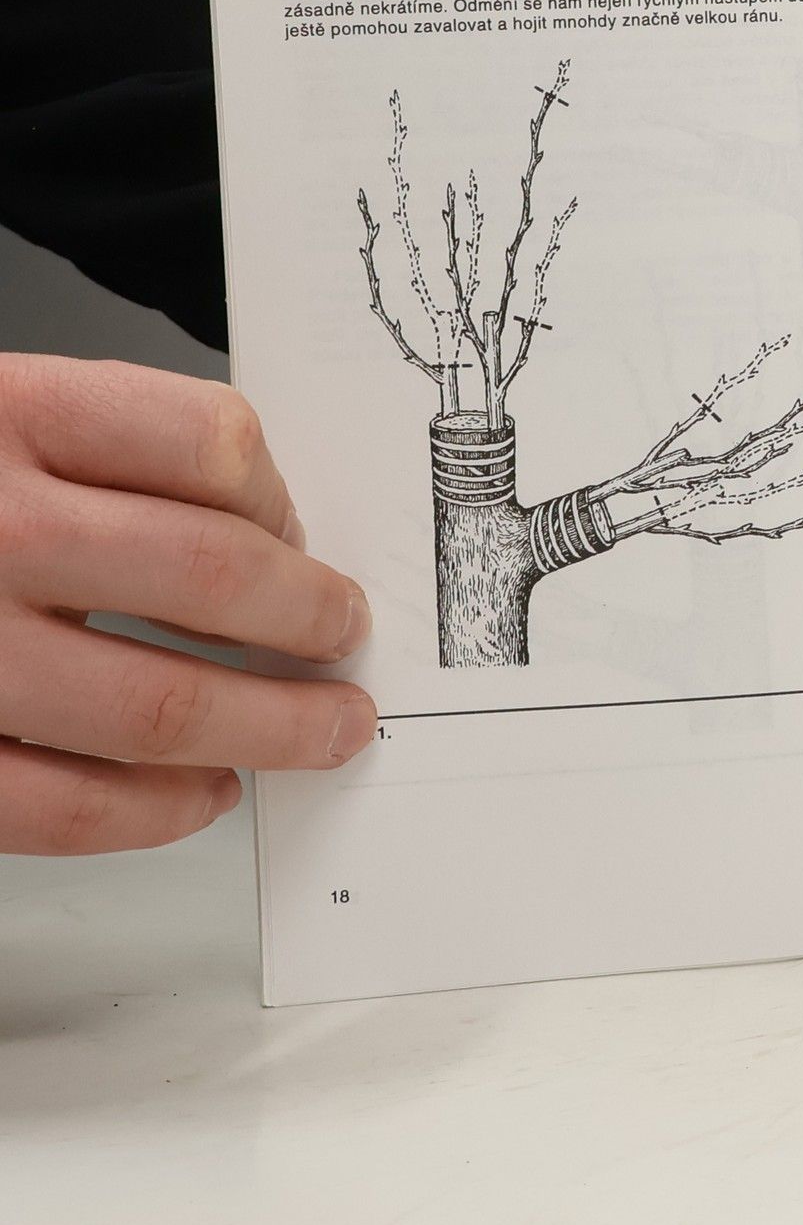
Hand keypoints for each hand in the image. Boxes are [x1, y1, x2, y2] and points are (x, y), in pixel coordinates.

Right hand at [0, 356, 376, 852]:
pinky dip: (157, 810)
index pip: (210, 443)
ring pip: (157, 704)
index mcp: (5, 415)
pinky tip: (206, 793)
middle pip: (207, 578)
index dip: (286, 499)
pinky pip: (62, 804)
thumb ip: (107, 447)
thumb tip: (269, 531)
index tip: (309, 538)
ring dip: (270, 726)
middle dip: (309, 620)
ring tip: (325, 729)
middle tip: (346, 637)